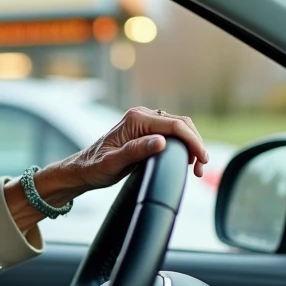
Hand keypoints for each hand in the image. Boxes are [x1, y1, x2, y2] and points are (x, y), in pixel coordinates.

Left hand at [37, 107, 209, 202]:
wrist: (82, 170)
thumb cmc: (95, 167)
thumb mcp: (114, 163)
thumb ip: (136, 151)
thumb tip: (161, 142)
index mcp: (136, 119)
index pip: (174, 125)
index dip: (192, 141)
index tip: (202, 159)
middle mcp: (141, 115)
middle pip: (181, 124)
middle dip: (195, 144)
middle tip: (202, 168)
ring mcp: (144, 121)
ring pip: (178, 128)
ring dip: (191, 145)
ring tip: (196, 168)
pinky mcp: (145, 130)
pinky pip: (171, 133)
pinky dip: (182, 145)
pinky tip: (186, 160)